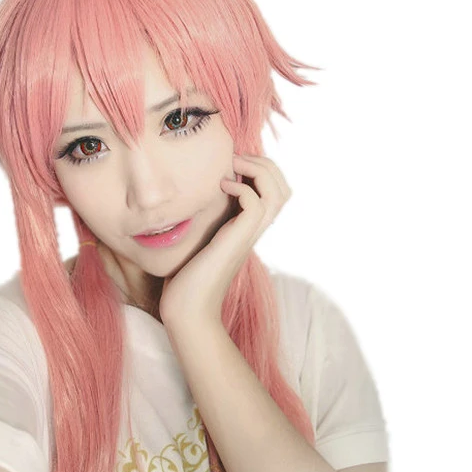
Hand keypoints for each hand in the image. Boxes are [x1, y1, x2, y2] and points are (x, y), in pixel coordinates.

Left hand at [159, 153, 291, 328]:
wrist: (187, 311)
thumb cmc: (187, 281)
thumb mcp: (197, 242)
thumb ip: (204, 223)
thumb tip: (193, 203)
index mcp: (248, 229)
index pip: (276, 192)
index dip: (263, 170)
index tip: (234, 164)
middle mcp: (254, 232)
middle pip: (284, 189)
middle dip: (265, 164)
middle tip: (236, 160)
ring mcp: (248, 236)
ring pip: (279, 192)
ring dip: (258, 170)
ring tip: (233, 167)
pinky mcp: (237, 240)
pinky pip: (257, 203)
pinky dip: (242, 187)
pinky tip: (221, 187)